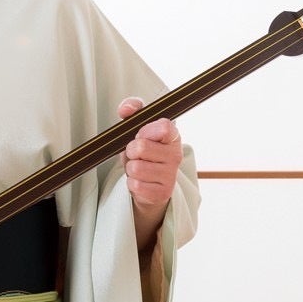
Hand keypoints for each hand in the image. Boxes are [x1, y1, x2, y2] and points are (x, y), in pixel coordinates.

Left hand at [117, 97, 183, 250]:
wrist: (149, 184)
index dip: (146, 131)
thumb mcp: (136, 129)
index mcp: (172, 136)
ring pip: (136, 167)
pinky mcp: (163, 193)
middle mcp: (176, 155)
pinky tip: (140, 181)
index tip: (141, 135)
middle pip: (141, 147)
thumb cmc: (143, 153)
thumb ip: (132, 111)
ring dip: (130, 168)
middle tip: (136, 154)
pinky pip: (135, 185)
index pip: (164, 127)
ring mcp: (171, 176)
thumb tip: (126, 108)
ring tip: (138, 168)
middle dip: (131, 151)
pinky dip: (132, 183)